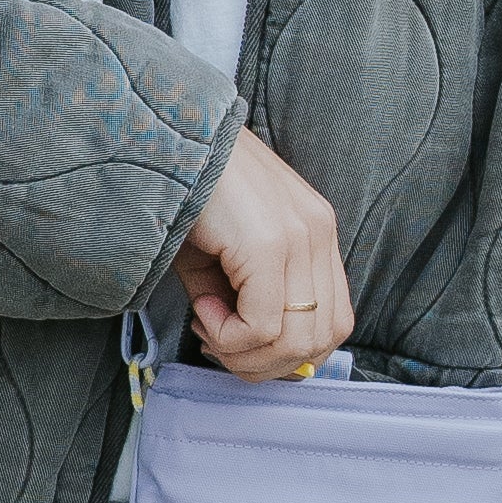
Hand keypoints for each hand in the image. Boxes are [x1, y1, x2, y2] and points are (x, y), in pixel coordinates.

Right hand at [176, 130, 351, 376]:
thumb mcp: (226, 255)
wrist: (166, 138)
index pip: (335, 322)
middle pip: (321, 340)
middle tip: (219, 343)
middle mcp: (318, 233)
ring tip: (207, 324)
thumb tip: (249, 351)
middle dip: (265, 364)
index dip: (290, 354)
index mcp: (316, 232)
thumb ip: (248, 300)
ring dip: (244, 352)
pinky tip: (202, 310)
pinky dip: (228, 336)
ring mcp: (299, 237)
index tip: (241, 344)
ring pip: (295, 341)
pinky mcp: (269, 243)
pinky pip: (263, 325)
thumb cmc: (188, 194)